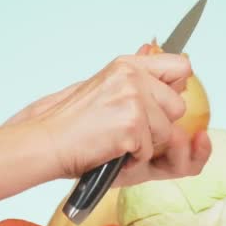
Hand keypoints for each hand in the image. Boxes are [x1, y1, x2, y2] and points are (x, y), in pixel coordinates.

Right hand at [5, 45, 211, 186]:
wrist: (46, 142)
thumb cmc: (69, 122)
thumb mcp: (105, 88)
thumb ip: (137, 82)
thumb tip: (175, 77)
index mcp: (126, 66)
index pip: (180, 67)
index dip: (176, 88)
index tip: (162, 103)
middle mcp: (132, 77)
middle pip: (177, 106)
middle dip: (159, 125)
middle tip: (128, 130)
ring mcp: (133, 100)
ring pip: (166, 132)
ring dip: (145, 145)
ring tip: (116, 142)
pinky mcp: (132, 126)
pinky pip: (149, 151)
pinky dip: (132, 159)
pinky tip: (111, 151)